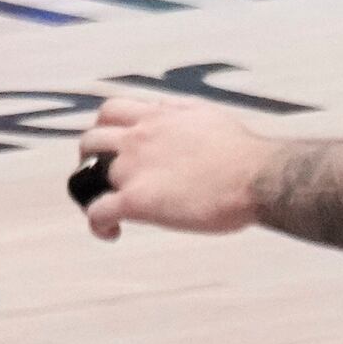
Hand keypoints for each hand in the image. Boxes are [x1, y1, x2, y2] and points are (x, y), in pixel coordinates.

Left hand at [74, 96, 266, 240]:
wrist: (256, 176)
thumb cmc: (241, 151)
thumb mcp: (205, 115)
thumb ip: (179, 111)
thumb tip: (165, 110)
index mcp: (156, 117)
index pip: (111, 111)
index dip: (106, 129)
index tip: (115, 146)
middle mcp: (138, 137)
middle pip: (91, 140)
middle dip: (91, 159)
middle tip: (105, 179)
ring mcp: (134, 168)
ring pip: (86, 173)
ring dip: (89, 189)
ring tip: (104, 207)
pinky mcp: (137, 200)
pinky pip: (98, 211)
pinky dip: (97, 224)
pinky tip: (111, 232)